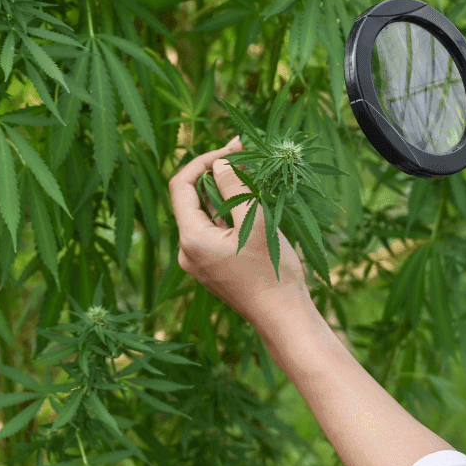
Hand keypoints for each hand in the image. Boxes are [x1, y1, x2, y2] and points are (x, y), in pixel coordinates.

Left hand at [168, 135, 312, 337]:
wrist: (283, 317)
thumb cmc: (271, 271)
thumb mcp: (254, 222)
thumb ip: (233, 188)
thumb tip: (220, 162)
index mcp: (191, 238)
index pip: (182, 185)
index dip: (203, 161)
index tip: (232, 149)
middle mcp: (187, 250)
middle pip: (193, 198)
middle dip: (217, 173)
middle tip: (245, 153)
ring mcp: (199, 260)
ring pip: (205, 213)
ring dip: (225, 191)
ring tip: (252, 171)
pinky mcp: (213, 266)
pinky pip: (214, 230)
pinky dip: (229, 211)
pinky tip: (251, 199)